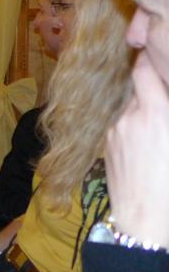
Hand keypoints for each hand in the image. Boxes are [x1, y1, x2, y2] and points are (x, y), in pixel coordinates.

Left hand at [105, 52, 168, 246]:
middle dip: (152, 85)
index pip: (145, 70)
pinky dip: (134, 126)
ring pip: (130, 108)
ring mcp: (115, 132)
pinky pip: (122, 126)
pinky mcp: (107, 146)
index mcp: (155, 114)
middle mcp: (130, 117)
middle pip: (138, 88)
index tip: (156, 48)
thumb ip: (167, 111)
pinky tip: (148, 142)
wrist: (146, 223)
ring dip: (143, 108)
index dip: (150, 57)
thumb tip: (163, 101)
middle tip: (164, 89)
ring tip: (160, 124)